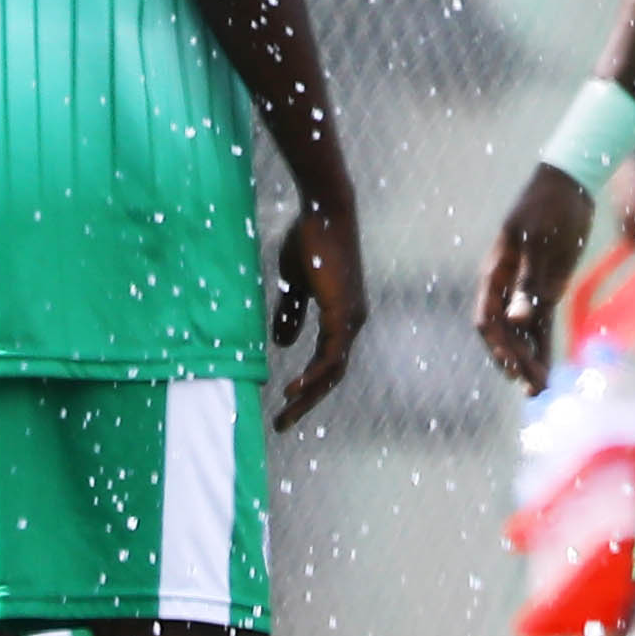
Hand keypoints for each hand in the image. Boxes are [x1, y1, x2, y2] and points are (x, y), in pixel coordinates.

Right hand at [270, 194, 365, 427]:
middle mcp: (352, 322)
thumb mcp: (294, 284)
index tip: (283, 402)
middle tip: (281, 424)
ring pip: (332, 371)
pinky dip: (313, 375)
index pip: (327, 363)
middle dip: (306, 402)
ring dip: (308, 396)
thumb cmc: (308, 240)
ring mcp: (351, 318)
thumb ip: (291, 314)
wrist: (322, 212)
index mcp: (342, 317)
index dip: (307, 385)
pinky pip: (330, 354)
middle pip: (332, 375)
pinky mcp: (343, 312)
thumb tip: (284, 345)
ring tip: (284, 414)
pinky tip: (294, 389)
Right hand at [476, 163, 594, 386]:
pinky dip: (544, 346)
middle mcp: (506, 287)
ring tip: (541, 391)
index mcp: (495, 273)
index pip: (487, 319)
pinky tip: (549, 370)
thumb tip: (518, 320)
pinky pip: (542, 325)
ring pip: (523, 334)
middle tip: (534, 391)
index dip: (497, 348)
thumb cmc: (550, 209)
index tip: (512, 370)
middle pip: (504, 334)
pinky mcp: (547, 289)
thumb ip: (530, 283)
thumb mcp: (541, 244)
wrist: (570, 185)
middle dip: (516, 363)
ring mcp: (526, 289)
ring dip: (530, 361)